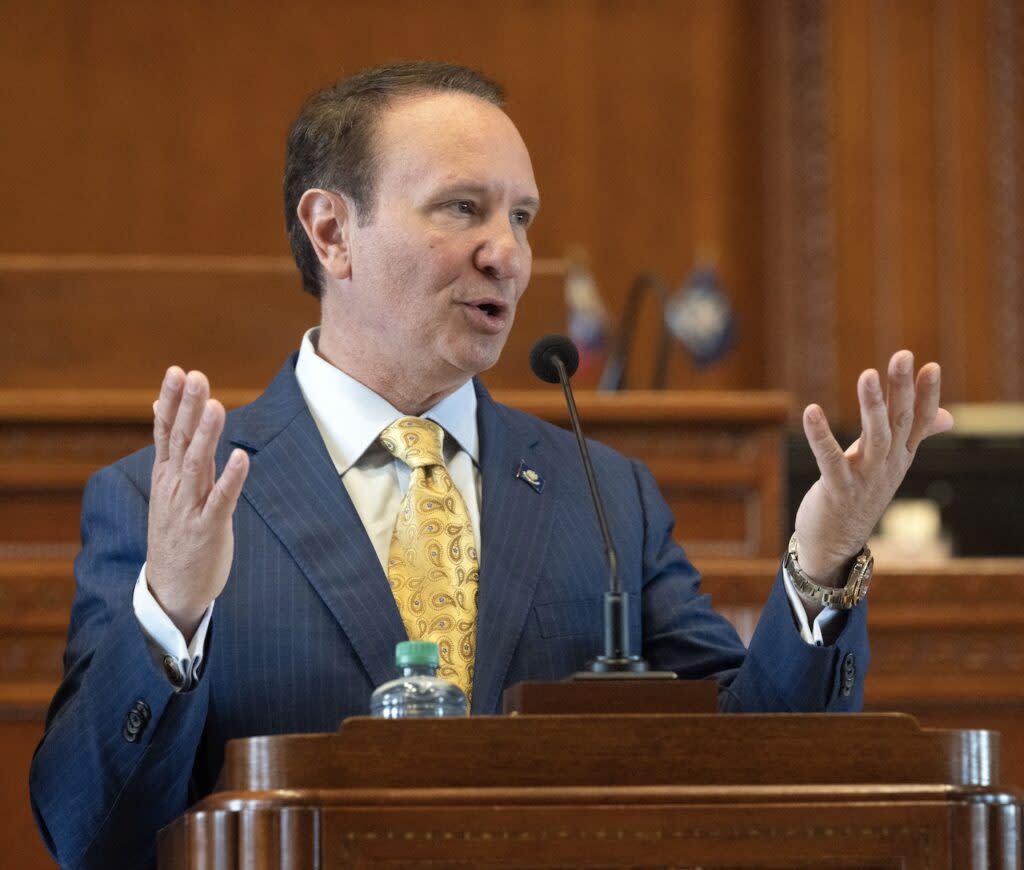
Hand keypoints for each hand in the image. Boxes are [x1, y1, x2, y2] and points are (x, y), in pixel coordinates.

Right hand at [146, 367, 248, 639]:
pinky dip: (230, 478)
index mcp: (165, 475)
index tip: (178, 371)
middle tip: (195, 376)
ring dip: (206, 436)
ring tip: (216, 407)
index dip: (172, 401)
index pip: (165, 431)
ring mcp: (189, 508)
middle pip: (179, 440)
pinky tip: (241, 457)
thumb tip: (161, 407)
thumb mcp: (168, 488)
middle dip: (187, 407)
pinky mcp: (208, 528)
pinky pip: (221, 500)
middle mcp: (174, 487)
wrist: (172, 589)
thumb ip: (171, 448)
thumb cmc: (176, 533)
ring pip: (196, 465)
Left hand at [794, 350, 953, 588]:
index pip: (920, 421)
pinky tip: (811, 411)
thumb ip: (914, 436)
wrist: (835, 545)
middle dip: (901, 388)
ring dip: (872, 406)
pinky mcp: (837, 489)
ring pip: (875, 437)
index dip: (926, 394)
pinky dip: (820, 435)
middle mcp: (888, 466)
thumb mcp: (890, 465)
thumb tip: (949, 417)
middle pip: (900, 422)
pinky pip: (830, 459)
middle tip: (903, 355)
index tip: (931, 365)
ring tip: (867, 375)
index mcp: (900, 457)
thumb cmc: (860, 497)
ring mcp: (865, 479)